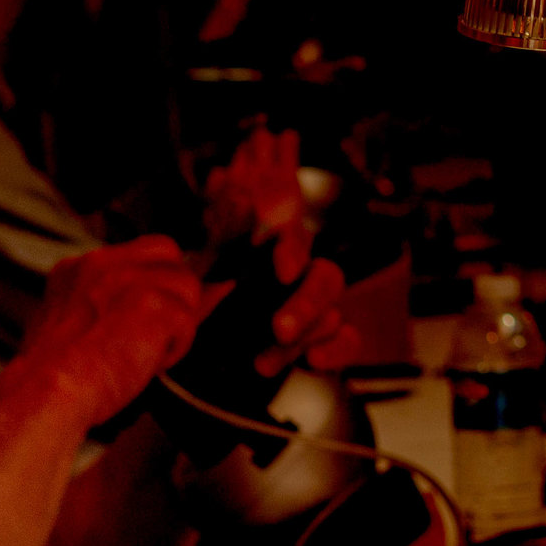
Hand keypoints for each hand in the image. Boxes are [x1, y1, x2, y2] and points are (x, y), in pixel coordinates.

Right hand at [19, 238, 211, 426]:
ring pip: (185, 285)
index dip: (153, 283)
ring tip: (140, 354)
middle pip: (168, 254)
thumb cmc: (57, 378)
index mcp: (78, 269)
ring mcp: (128, 278)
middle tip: (145, 336)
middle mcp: (102, 262)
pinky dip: (174, 348)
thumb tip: (203, 292)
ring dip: (173, 324)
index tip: (142, 319)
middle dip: (171, 293)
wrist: (46, 394)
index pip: (141, 253)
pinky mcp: (152, 302)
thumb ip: (123, 303)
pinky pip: (187, 318)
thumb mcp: (81, 330)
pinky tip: (145, 364)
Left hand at [201, 128, 358, 376]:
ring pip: (330, 318)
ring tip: (262, 364)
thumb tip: (219, 182)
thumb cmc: (206, 304)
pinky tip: (314, 362)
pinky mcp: (322, 344)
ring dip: (303, 338)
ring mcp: (316, 312)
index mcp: (275, 253)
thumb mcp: (202, 270)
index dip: (292, 253)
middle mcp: (301, 279)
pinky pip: (345, 342)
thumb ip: (218, 236)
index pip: (295, 244)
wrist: (200, 352)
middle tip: (278, 329)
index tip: (283, 271)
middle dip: (305, 305)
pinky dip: (335, 352)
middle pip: (324, 280)